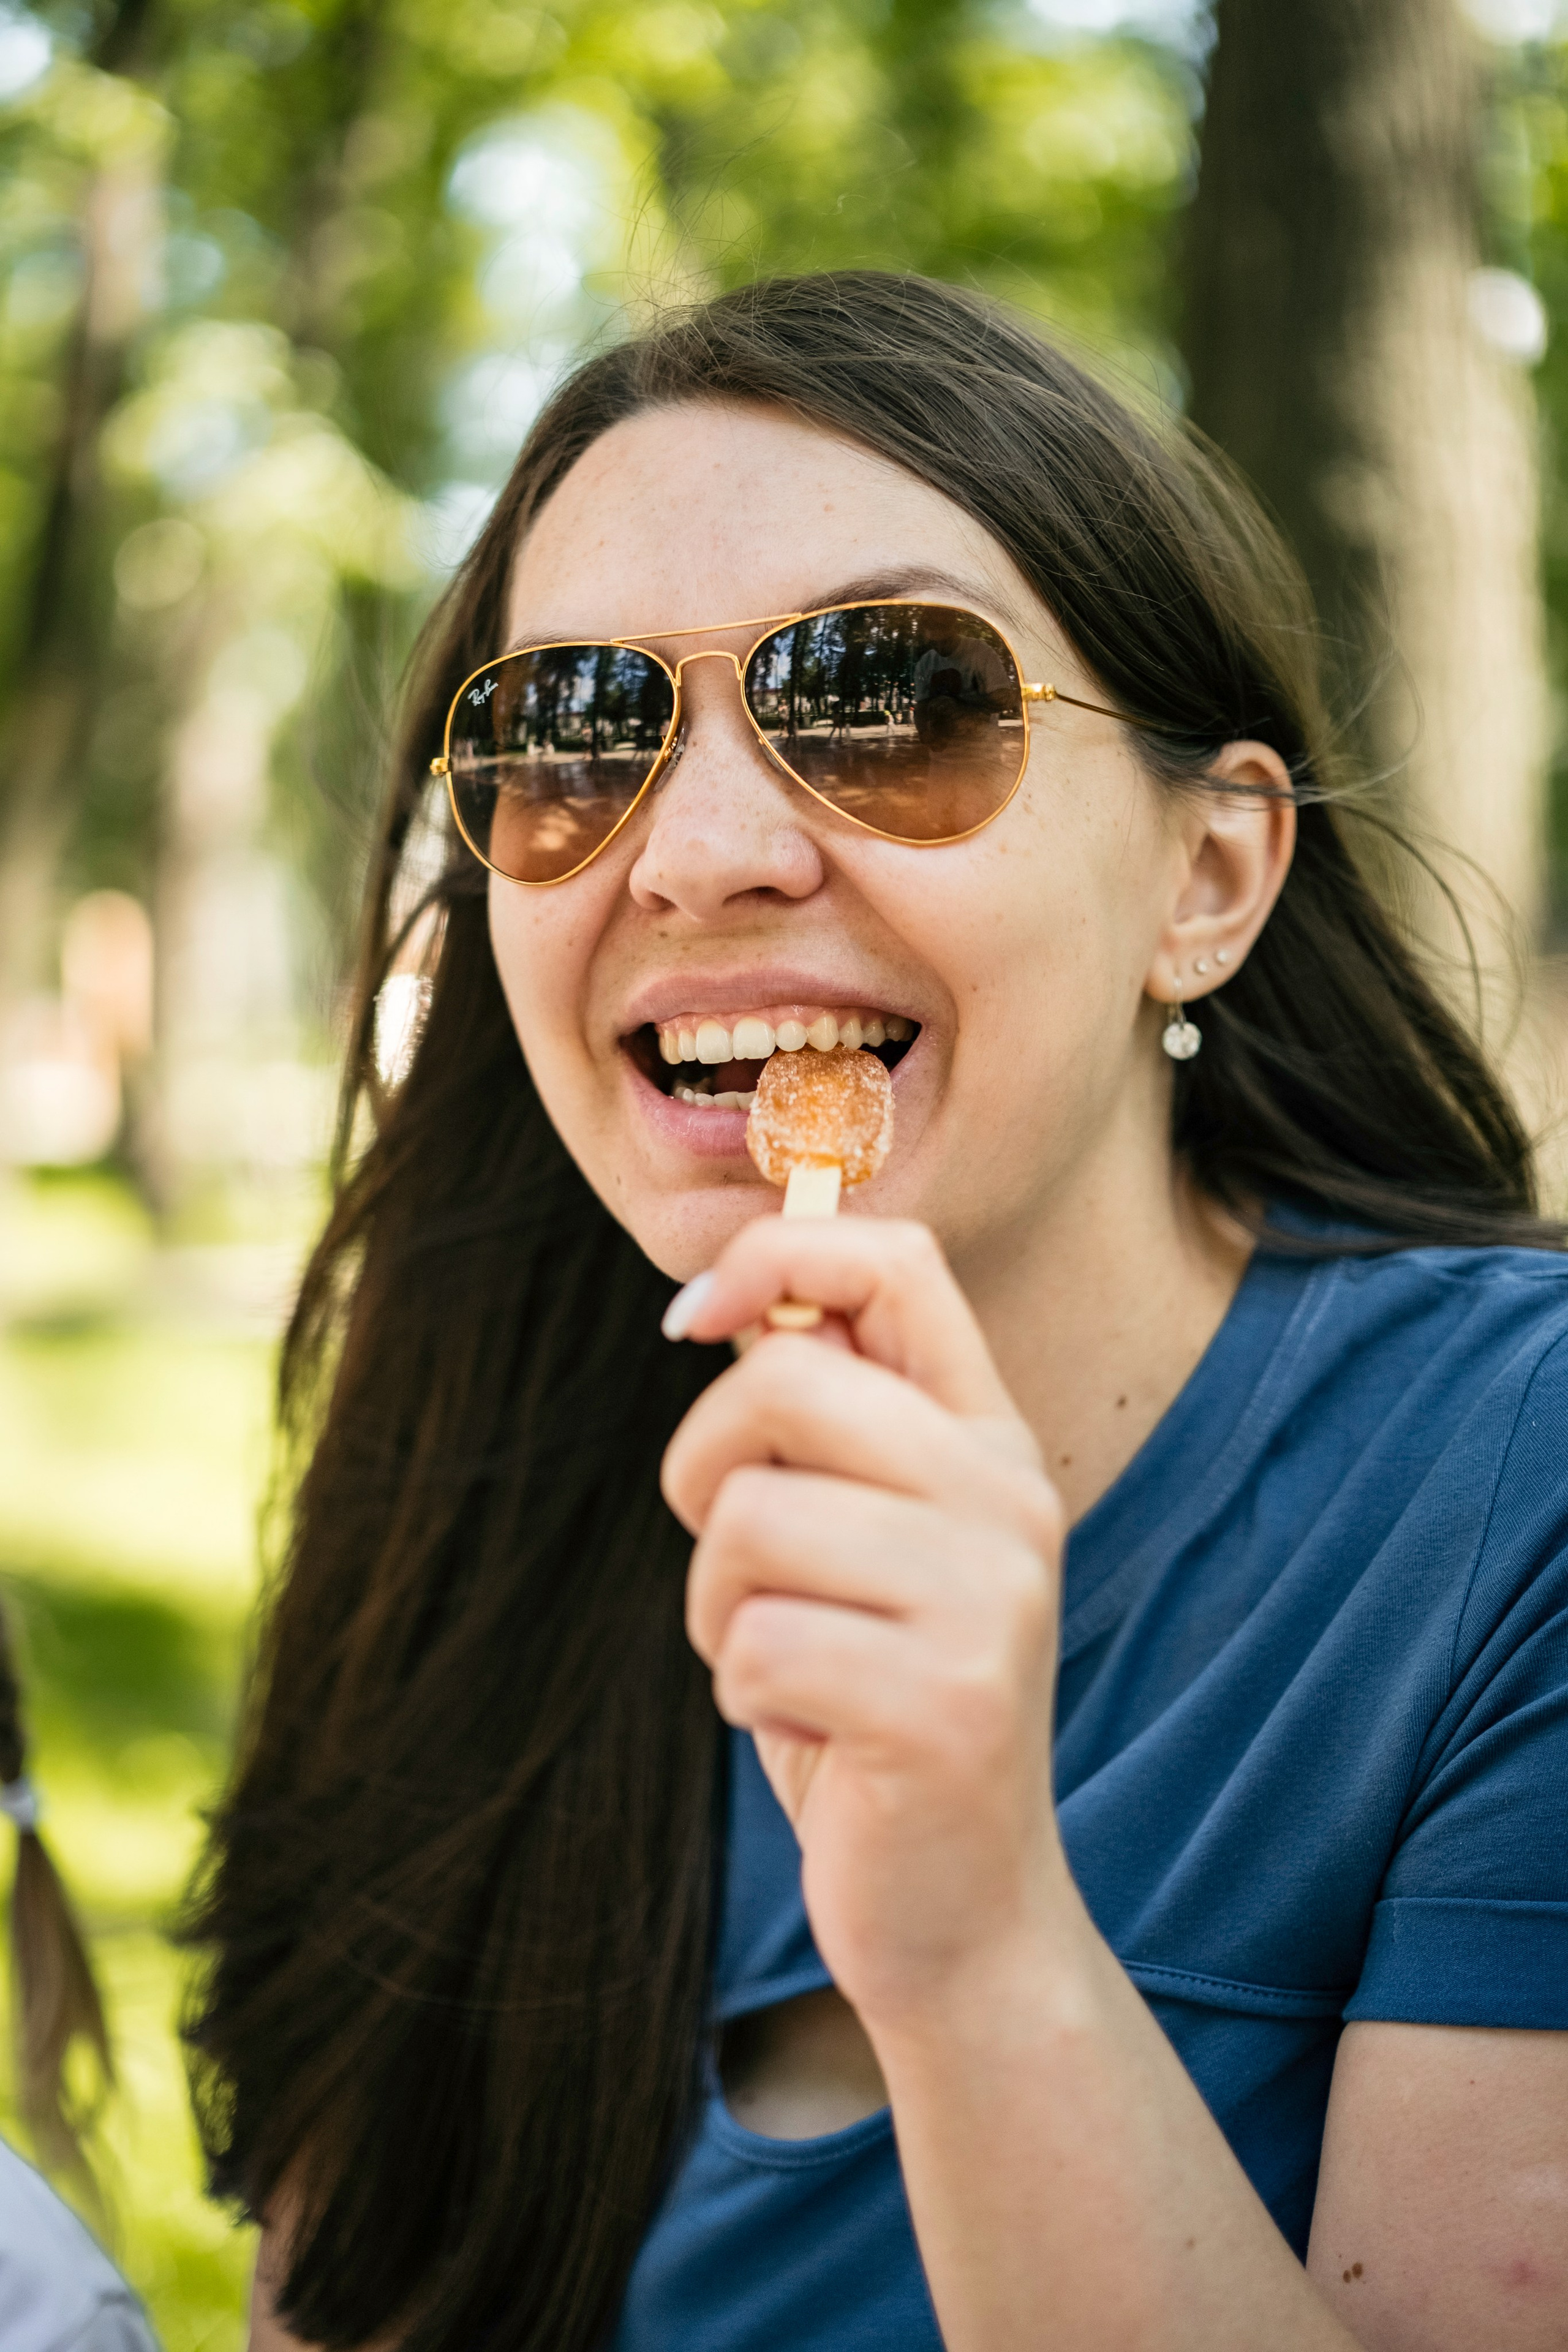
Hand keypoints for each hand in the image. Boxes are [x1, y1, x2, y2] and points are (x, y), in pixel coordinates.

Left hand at [662, 1217, 1069, 2027]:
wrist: (964, 1911)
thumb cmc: (876, 1702)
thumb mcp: (865, 1544)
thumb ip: (828, 1428)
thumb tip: (730, 1301)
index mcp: (990, 1440)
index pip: (901, 1263)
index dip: (777, 1254)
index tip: (693, 1322)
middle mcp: (1008, 1499)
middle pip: (788, 1380)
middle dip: (702, 1469)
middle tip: (732, 1563)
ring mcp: (989, 1600)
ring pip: (750, 1519)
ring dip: (718, 1608)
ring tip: (786, 1664)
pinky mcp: (943, 1703)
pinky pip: (753, 1644)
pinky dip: (744, 1695)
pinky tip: (813, 1732)